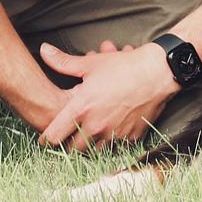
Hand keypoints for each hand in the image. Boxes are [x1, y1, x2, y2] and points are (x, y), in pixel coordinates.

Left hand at [37, 42, 178, 151]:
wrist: (157, 72)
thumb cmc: (123, 66)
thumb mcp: (91, 63)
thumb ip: (63, 62)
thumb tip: (43, 50)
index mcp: (82, 108)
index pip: (54, 136)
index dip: (47, 138)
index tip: (46, 138)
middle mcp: (96, 125)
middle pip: (73, 149)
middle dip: (70, 143)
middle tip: (71, 135)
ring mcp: (114, 134)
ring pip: (94, 151)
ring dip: (91, 145)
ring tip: (91, 134)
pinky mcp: (130, 137)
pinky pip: (116, 147)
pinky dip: (112, 142)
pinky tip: (112, 131)